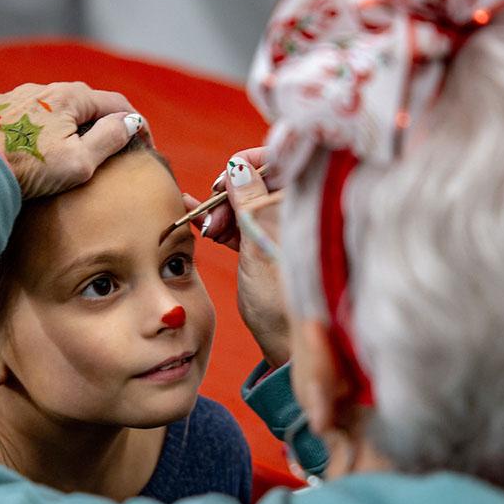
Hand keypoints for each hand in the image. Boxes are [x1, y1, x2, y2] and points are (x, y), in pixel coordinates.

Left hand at [0, 82, 145, 197]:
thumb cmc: (27, 168)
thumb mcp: (80, 162)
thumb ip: (109, 139)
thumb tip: (129, 123)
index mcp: (68, 97)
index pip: (116, 103)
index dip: (136, 124)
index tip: (145, 146)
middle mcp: (40, 89)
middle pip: (83, 103)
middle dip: (101, 123)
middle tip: (110, 149)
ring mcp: (12, 99)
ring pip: (50, 109)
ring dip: (66, 126)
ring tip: (68, 152)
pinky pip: (23, 118)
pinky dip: (36, 131)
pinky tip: (32, 152)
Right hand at [184, 148, 289, 366]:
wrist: (285, 341)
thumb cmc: (280, 295)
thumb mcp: (259, 242)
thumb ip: (248, 200)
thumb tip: (237, 166)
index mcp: (307, 204)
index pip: (280, 161)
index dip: (249, 164)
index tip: (225, 178)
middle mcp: (295, 211)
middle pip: (258, 180)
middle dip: (229, 191)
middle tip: (213, 211)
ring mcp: (279, 228)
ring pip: (245, 202)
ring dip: (221, 210)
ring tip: (206, 228)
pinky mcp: (264, 246)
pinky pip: (240, 223)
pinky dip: (220, 222)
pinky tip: (196, 219)